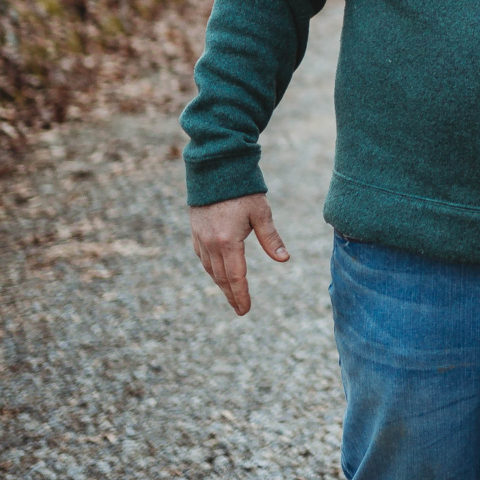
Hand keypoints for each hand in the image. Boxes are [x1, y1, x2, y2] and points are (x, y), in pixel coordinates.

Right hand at [191, 194, 291, 316]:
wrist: (214, 169)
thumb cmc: (242, 189)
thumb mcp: (261, 212)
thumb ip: (271, 238)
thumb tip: (284, 259)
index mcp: (228, 241)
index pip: (236, 277)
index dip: (241, 295)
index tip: (244, 310)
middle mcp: (211, 244)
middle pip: (221, 277)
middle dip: (231, 295)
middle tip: (239, 309)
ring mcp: (200, 238)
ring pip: (210, 269)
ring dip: (221, 283)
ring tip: (231, 294)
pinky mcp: (195, 232)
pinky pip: (203, 258)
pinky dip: (212, 269)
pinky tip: (218, 272)